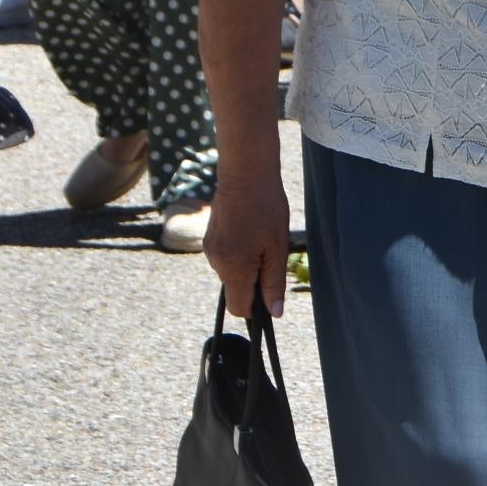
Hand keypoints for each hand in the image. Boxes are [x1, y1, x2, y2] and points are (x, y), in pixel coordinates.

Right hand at [203, 167, 292, 317]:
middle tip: (270, 253)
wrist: (245, 173)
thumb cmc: (266, 207)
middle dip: (254, 281)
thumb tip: (274, 312)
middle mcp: (216, 262)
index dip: (256, 307)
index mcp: (233, 268)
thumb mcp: (277, 247)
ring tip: (261, 237)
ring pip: (231, 273)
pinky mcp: (209, 238)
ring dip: (247, 265)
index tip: (270, 293)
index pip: (239, 308)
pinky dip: (238, 252)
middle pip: (235, 290)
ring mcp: (209, 249)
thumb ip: (274, 282)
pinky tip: (250, 230)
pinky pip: (225, 258)